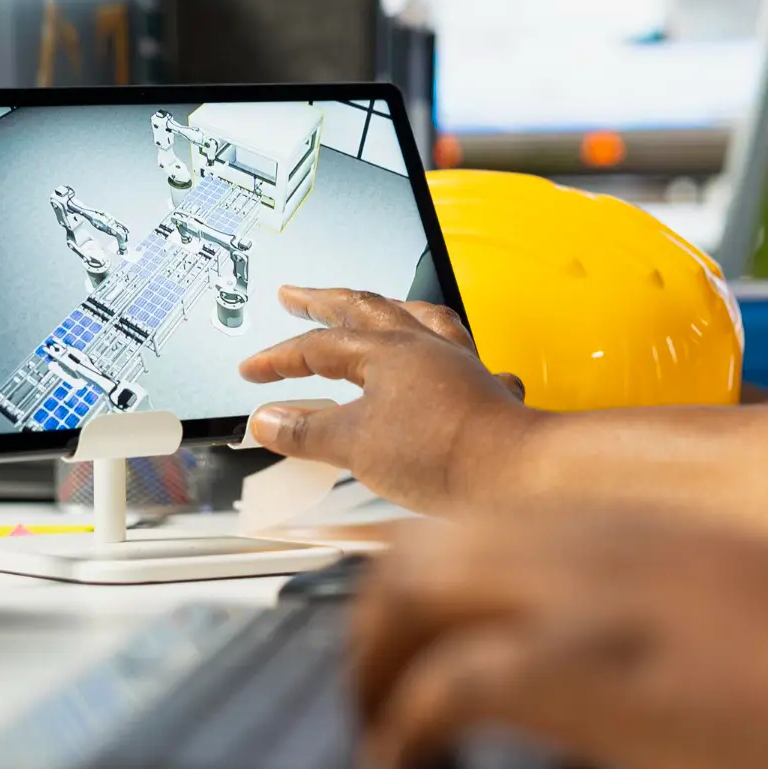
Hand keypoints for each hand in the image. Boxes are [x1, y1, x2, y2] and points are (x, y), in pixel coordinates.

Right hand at [238, 286, 531, 511]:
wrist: (514, 474)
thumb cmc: (443, 453)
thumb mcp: (354, 445)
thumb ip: (306, 430)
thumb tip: (267, 420)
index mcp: (386, 352)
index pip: (318, 347)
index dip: (279, 358)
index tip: (253, 372)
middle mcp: (424, 347)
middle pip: (366, 309)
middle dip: (324, 301)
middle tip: (297, 294)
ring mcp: (458, 365)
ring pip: (418, 318)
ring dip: (386, 309)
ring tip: (371, 306)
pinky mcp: (483, 391)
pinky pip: (460, 356)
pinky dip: (441, 353)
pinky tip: (442, 361)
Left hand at [351, 508, 767, 768]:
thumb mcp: (707, 601)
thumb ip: (628, 604)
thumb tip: (567, 646)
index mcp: (616, 532)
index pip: (467, 530)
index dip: (410, 586)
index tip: (394, 638)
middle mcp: (587, 545)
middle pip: (418, 554)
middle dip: (371, 626)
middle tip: (365, 692)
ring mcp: (584, 597)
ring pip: (413, 596)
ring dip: (372, 668)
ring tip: (373, 731)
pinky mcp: (591, 665)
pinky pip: (451, 682)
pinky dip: (404, 724)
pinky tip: (400, 764)